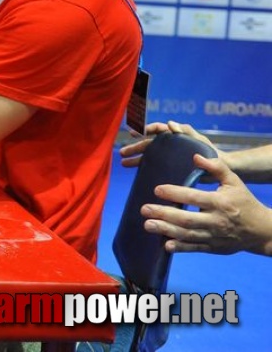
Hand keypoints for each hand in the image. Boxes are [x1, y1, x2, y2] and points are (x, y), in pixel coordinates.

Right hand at [120, 120, 221, 168]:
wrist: (223, 170)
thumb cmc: (214, 154)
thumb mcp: (201, 142)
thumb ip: (187, 133)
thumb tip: (170, 123)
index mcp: (177, 136)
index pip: (159, 129)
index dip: (146, 129)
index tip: (135, 133)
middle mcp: (171, 144)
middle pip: (150, 143)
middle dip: (136, 147)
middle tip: (122, 152)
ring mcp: (170, 155)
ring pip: (150, 155)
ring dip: (136, 157)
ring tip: (124, 163)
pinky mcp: (171, 166)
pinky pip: (155, 164)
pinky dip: (144, 166)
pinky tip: (136, 171)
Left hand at [141, 154, 271, 255]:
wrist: (262, 230)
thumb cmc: (244, 202)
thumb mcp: (234, 182)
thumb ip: (217, 167)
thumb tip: (196, 156)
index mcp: (220, 202)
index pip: (194, 197)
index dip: (175, 194)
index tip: (157, 189)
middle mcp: (216, 221)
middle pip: (187, 219)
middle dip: (164, 214)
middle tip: (144, 209)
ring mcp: (214, 236)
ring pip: (187, 235)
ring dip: (166, 230)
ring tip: (147, 225)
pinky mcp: (213, 247)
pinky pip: (195, 248)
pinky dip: (180, 248)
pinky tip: (165, 245)